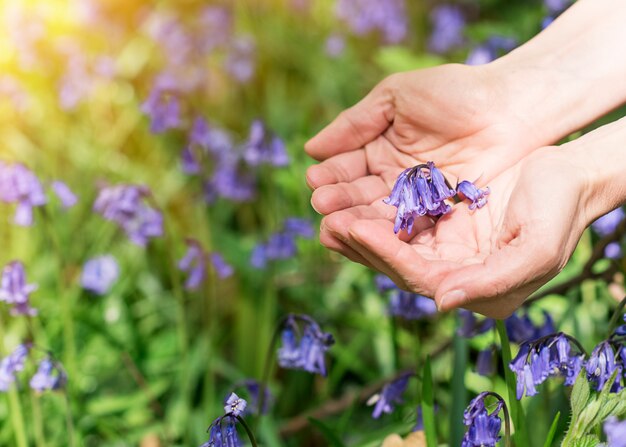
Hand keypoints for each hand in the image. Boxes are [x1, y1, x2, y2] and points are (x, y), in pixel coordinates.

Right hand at [305, 64, 554, 267]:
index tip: (316, 180)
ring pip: (380, 217)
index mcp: (379, 150)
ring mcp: (415, 202)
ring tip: (336, 224)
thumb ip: (356, 122)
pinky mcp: (439, 219)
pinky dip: (390, 234)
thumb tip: (311, 147)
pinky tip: (372, 236)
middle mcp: (392, 180)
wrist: (512, 106)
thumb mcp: (398, 96)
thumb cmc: (456, 92)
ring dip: (358, 222)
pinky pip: (410, 229)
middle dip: (340, 202)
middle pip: (359, 197)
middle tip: (322, 206)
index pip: (347, 168)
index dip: (331, 175)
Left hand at [332, 147, 592, 317]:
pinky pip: (399, 221)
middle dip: (360, 243)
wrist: (570, 177)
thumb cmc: (560, 211)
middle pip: (396, 263)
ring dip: (358, 229)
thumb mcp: (536, 250)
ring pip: (392, 244)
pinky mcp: (440, 223)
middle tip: (326, 219)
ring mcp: (445, 248)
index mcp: (475, 286)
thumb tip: (441, 302)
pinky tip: (349, 201)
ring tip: (326, 210)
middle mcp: (454, 273)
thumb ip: (493, 280)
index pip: (418, 275)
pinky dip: (374, 212)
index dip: (384, 253)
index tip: (352, 227)